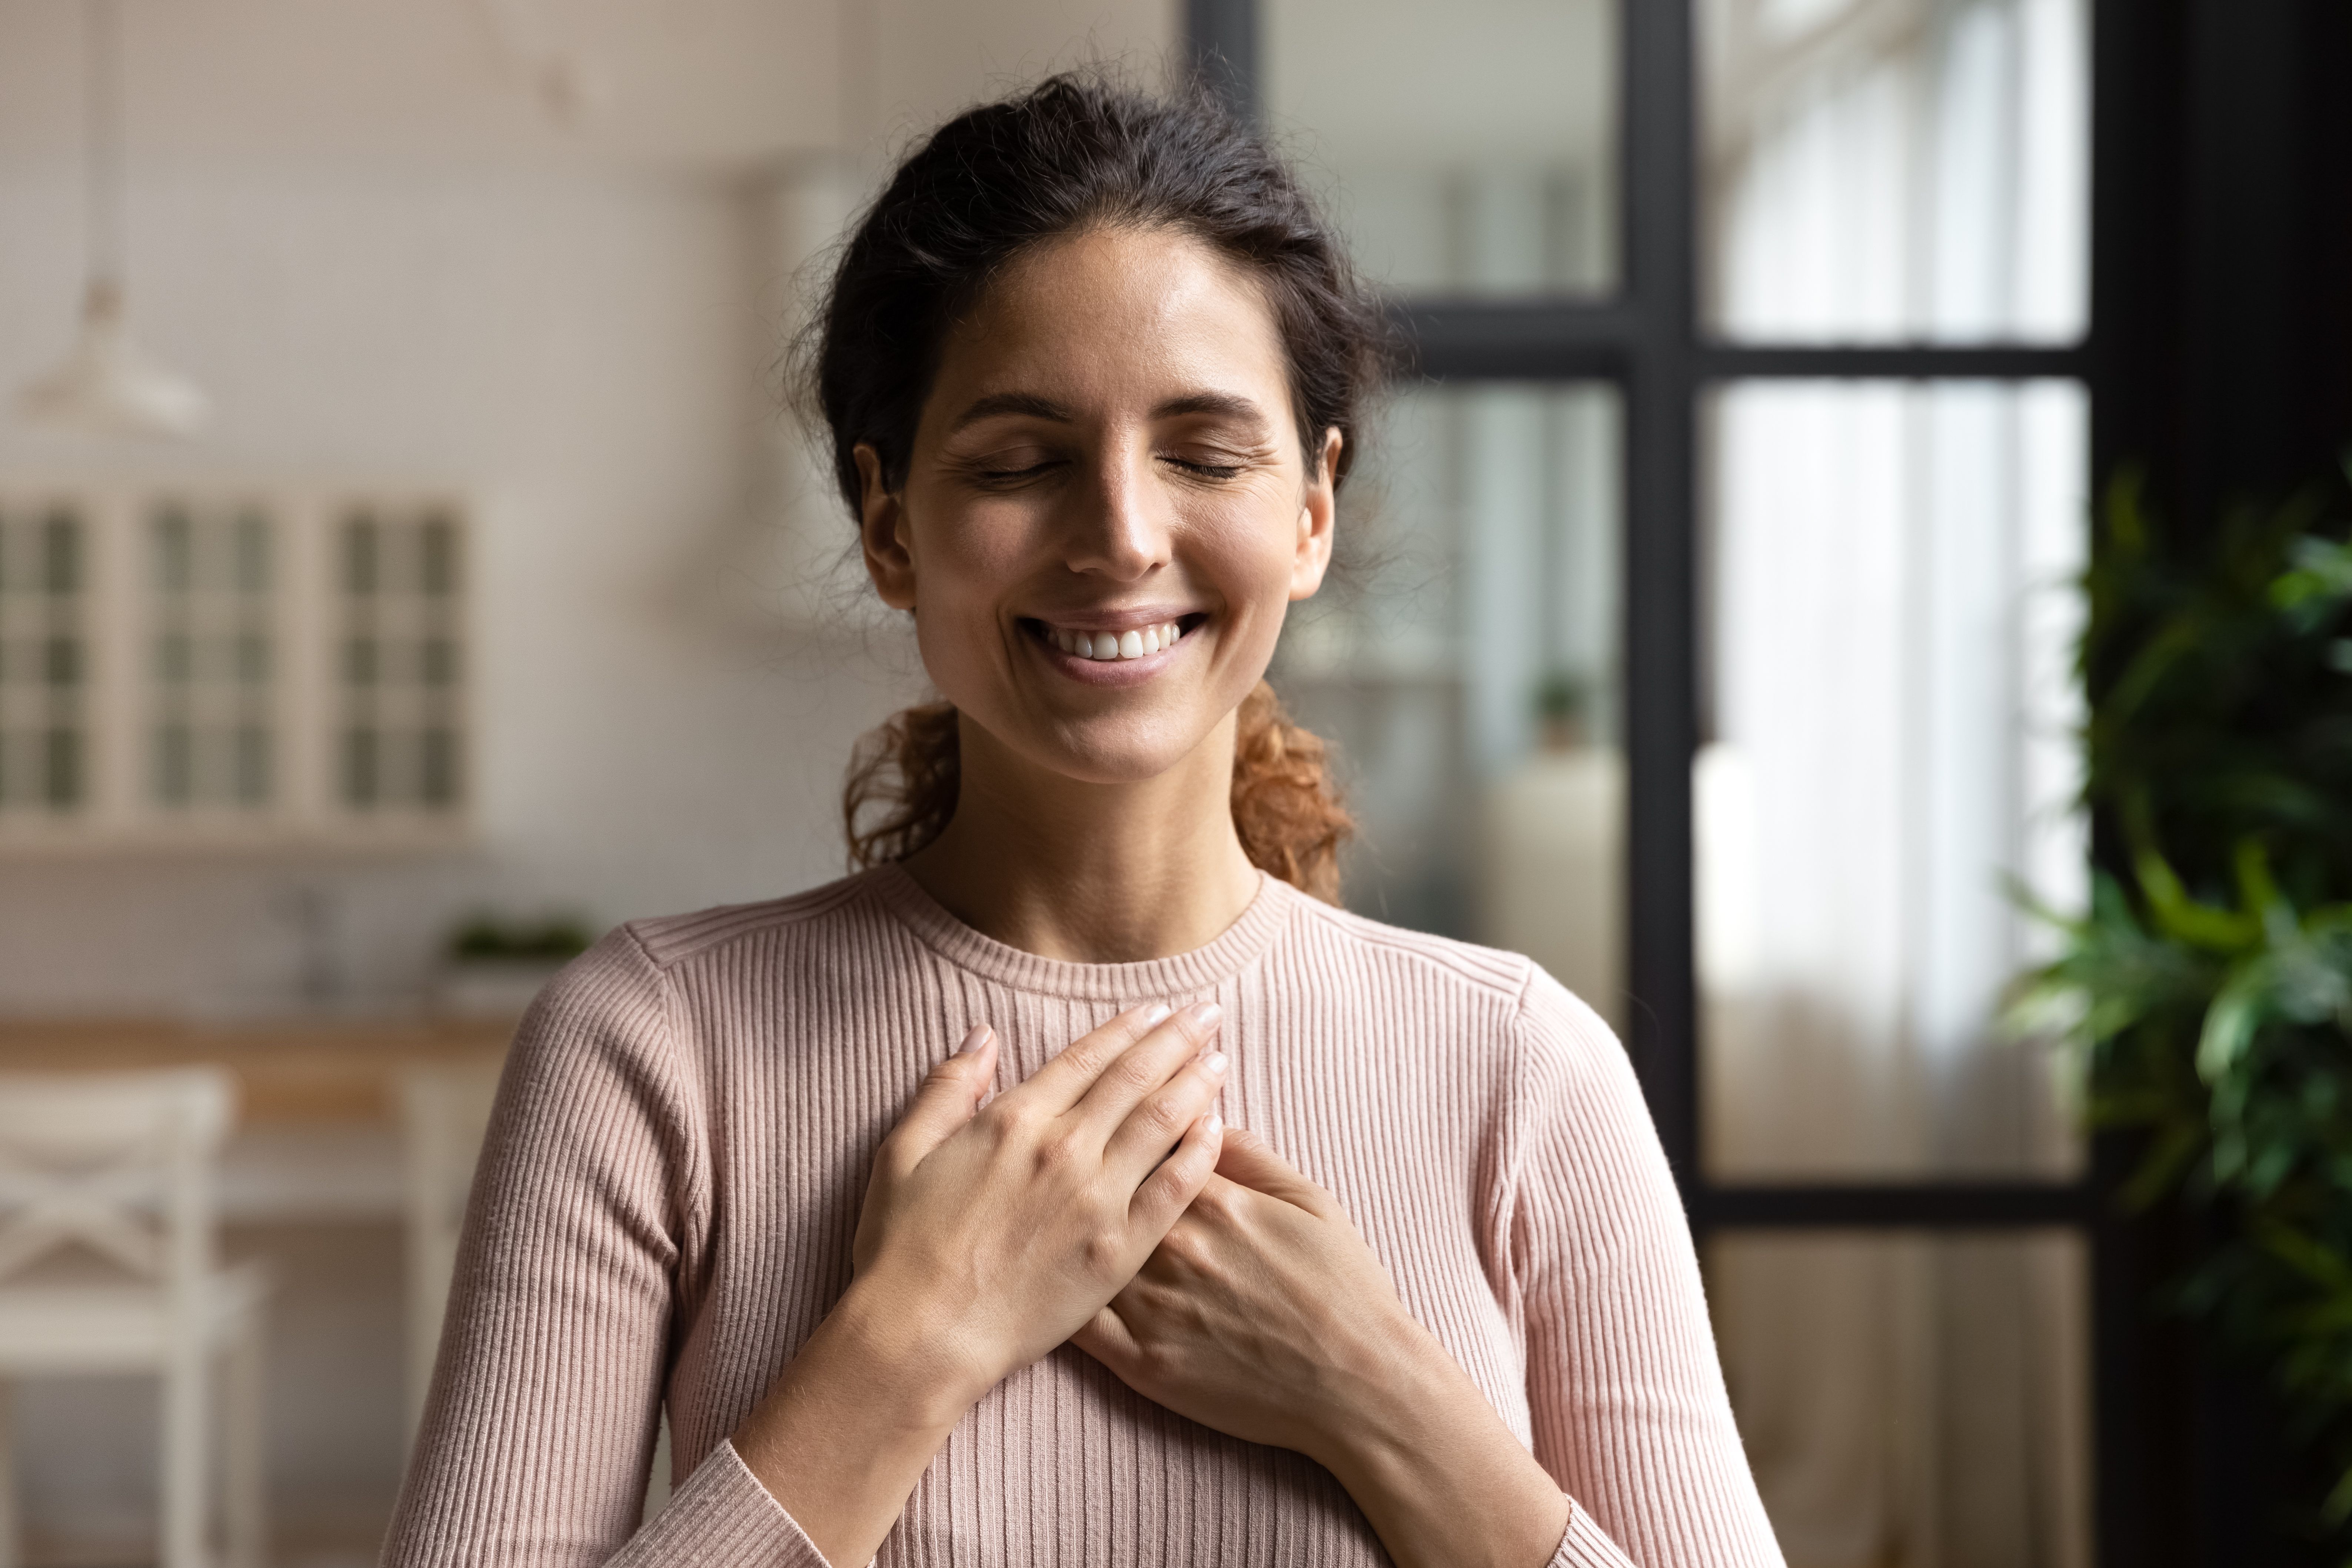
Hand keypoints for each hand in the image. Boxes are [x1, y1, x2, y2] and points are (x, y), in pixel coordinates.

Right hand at [845, 1001, 1230, 1398]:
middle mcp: (1064, 1149)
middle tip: (1209, 1013)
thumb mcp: (903, 1152)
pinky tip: (1218, 1130)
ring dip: (1196, 1084)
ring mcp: (1096, 1200)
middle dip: (1177, 1038)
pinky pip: (1174, 1190)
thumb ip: (947, 1088)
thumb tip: (983, 1035)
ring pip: (1163, 1123)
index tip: (1156, 1009)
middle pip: (1135, 1078)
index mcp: (1015, 1121)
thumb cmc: (902, 1249)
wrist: (920, 1335)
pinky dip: (1200, 1154)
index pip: (1087, 1058)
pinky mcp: (1118, 1251)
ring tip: (1220, 1058)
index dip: (1126, 1029)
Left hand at [1068, 1126, 1417, 1459]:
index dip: (1122, 1125)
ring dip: (1064, 1229)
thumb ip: (1251, 1156)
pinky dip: (1060, 1299)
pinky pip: (1079, 1327)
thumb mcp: (1310, 1201)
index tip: (1110, 1116)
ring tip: (1050, 1214)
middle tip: (1066, 1162)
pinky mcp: (1142, 1364)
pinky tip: (1050, 1282)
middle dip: (1083, 1171)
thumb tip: (1202, 1119)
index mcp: (1213, 1200)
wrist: (1359, 1384)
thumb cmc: (1343, 1287)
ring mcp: (1154, 1308)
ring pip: (1082, 1252)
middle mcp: (1173, 1247)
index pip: (1143, 1141)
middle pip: (1103, 1190)